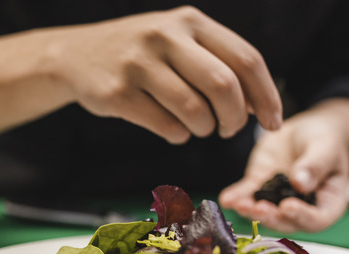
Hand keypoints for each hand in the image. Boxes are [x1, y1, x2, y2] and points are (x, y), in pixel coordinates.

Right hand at [49, 6, 282, 142]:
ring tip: (198, 128)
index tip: (274, 121)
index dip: (267, 96)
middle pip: (225, 87)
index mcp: (190, 21)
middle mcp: (165, 36)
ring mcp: (139, 63)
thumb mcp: (178, 40)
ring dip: (205, 130)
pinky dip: (178, 136)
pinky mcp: (118, 92)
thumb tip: (261, 105)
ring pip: (195, 112)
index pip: (246, 59)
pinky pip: (167, 127)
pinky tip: (173, 129)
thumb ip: (218, 62)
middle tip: (230, 130)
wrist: (75, 56)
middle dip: (236, 119)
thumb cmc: (141, 55)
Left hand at [220, 99, 348, 232]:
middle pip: (287, 221)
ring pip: (265, 211)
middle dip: (271, 217)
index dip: (302, 217)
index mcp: (328, 204)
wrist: (307, 129)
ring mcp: (279, 200)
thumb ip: (315, 165)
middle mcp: (303, 208)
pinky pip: (248, 194)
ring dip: (251, 211)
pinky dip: (237, 197)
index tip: (287, 206)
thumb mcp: (326, 147)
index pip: (317, 219)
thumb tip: (300, 183)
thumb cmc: (326, 139)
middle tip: (258, 208)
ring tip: (239, 204)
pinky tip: (226, 199)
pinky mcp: (260, 186)